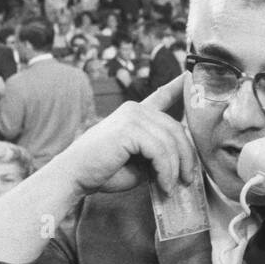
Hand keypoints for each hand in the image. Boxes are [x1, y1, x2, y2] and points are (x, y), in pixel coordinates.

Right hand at [50, 73, 193, 196]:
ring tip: (172, 187)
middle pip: (177, 129)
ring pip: (171, 142)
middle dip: (186, 156)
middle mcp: (135, 108)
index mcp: (136, 113)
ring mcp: (132, 116)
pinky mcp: (129, 129)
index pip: (163, 95)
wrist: (75, 175)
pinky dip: (166, 171)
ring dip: (175, 169)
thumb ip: (159, 152)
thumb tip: (185, 160)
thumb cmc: (105, 171)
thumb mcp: (139, 160)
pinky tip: (164, 185)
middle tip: (188, 179)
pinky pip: (160, 151)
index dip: (179, 86)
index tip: (189, 76)